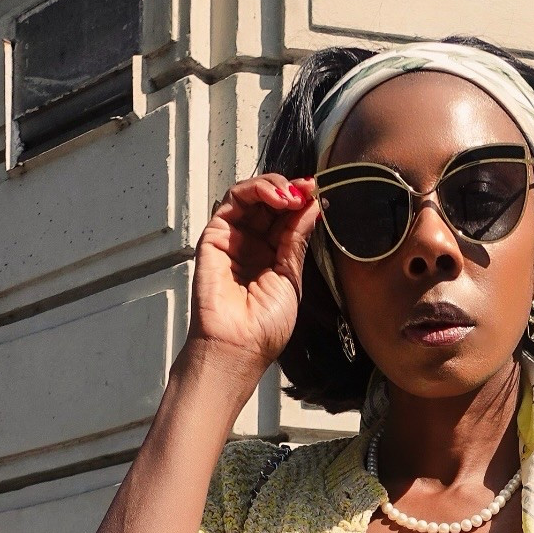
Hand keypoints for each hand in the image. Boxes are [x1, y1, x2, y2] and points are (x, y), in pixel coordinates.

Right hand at [187, 173, 321, 369]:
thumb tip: (312, 205)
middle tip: (308, 190)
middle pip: (270, 203)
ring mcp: (233, 238)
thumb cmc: (264, 326)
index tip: (318, 194)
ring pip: (251, 196)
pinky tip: (278, 197)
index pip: (287, 218)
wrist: (239, 346)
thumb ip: (297, 239)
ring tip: (293, 194)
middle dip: (292, 191)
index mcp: (273, 257)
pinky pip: (234, 201)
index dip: (302, 203)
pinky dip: (256, 190)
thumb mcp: (291, 276)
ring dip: (275, 187)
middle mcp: (252, 245)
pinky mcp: (215, 235)